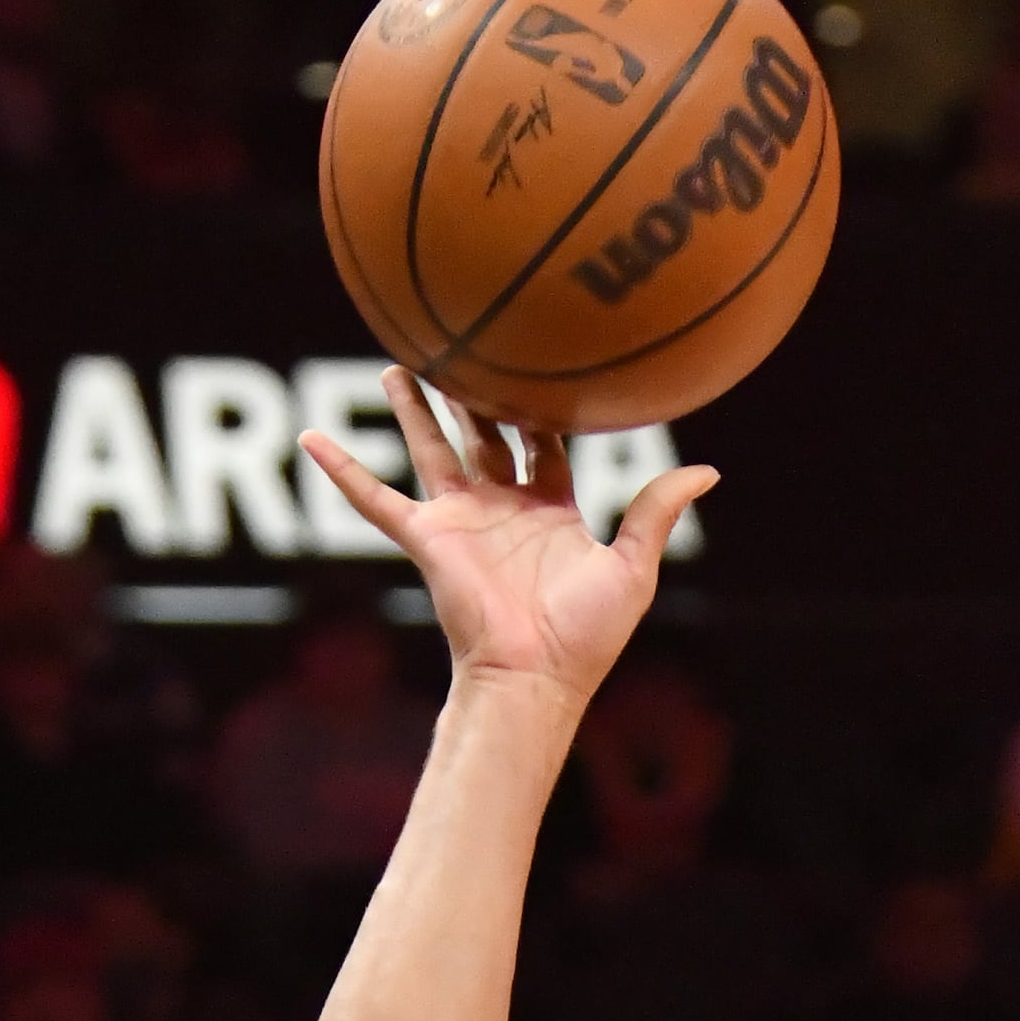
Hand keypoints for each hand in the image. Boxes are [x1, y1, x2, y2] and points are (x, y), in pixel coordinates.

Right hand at [298, 374, 713, 706]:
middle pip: (485, 433)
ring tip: (396, 362)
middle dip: (475, 392)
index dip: (546, 404)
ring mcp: (461, 519)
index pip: (547, 442)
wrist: (533, 678)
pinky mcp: (427, 536)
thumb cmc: (585, 636)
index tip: (544, 358)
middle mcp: (502, 508)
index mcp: (550, 511)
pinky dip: (342, 470)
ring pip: (432, 447)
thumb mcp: (633, 567)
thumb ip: (657, 511)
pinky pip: (374, 498)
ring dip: (413, 408)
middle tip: (463, 342)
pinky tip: (310, 438)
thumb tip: (708, 469)